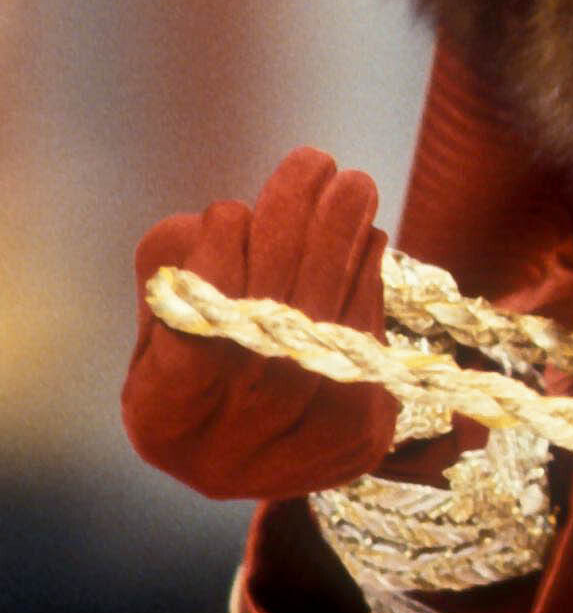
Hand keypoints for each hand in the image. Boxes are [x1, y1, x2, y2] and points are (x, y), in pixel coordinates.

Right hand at [124, 147, 397, 499]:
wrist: (245, 441)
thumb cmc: (189, 347)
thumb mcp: (162, 301)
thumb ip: (178, 260)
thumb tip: (235, 223)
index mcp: (163, 417)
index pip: (194, 334)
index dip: (216, 269)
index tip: (229, 208)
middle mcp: (233, 447)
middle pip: (276, 325)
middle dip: (298, 230)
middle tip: (313, 161)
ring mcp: (301, 451)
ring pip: (333, 330)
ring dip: (347, 244)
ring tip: (351, 184)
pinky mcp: (362, 437)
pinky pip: (370, 342)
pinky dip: (368, 283)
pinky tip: (363, 240)